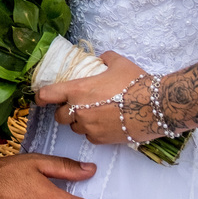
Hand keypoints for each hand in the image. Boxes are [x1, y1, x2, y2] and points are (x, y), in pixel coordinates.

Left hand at [37, 52, 155, 143]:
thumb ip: (105, 59)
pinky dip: (92, 131)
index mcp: (77, 90)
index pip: (47, 95)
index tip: (41, 97)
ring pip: (74, 128)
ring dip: (78, 122)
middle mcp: (78, 110)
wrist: (156, 106)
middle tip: (75, 105)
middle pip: (59, 116)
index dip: (41, 96)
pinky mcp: (101, 139)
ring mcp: (89, 127)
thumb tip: (102, 58)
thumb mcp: (118, 63)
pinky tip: (104, 124)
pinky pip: (89, 136)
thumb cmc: (136, 82)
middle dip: (64, 111)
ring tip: (92, 114)